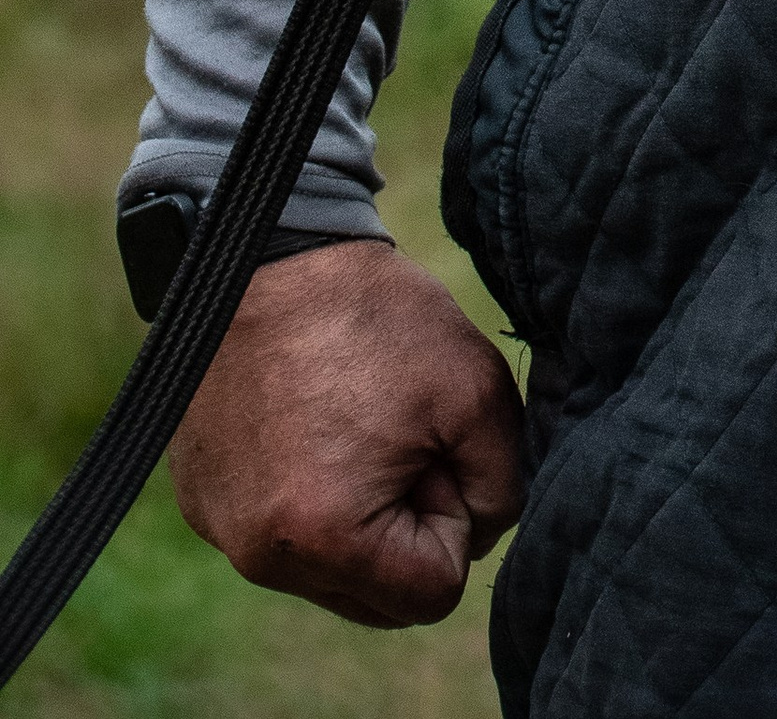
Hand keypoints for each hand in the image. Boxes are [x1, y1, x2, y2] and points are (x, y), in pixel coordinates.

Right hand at [168, 239, 524, 626]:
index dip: (454, 514)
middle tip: (397, 435)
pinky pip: (280, 532)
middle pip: (377, 595)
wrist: (271, 251)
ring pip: (331, 568)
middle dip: (407, 527)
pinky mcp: (201, 501)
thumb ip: (503, 487)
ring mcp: (222, 532)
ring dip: (361, 513)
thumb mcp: (477, 392)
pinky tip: (310, 419)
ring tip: (355, 422)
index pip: (432, 593)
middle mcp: (261, 556)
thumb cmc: (375, 317)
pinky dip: (310, 493)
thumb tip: (478, 538)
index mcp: (326, 541)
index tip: (431, 443)